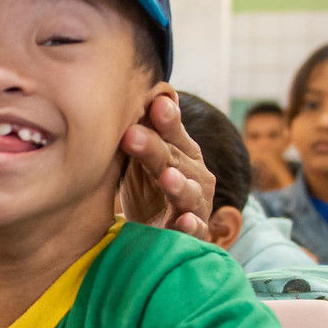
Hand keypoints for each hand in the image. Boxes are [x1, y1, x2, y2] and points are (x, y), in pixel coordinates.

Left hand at [119, 94, 214, 238]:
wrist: (158, 232)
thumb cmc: (151, 188)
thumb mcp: (145, 159)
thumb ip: (144, 131)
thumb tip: (143, 93)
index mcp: (183, 153)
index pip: (173, 134)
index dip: (166, 120)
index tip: (154, 104)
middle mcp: (195, 175)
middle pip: (174, 159)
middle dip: (154, 147)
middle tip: (131, 135)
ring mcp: (196, 205)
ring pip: (188, 193)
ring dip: (178, 185)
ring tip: (166, 177)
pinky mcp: (194, 233)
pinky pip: (195, 230)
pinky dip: (191, 227)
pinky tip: (184, 222)